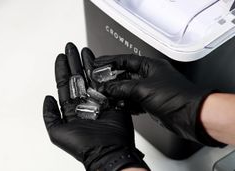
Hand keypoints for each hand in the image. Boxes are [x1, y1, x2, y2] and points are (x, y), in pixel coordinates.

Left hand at [43, 43, 149, 170]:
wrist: (108, 150)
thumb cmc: (83, 145)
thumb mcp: (57, 133)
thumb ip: (50, 115)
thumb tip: (47, 99)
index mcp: (71, 109)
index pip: (65, 85)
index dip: (62, 70)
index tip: (61, 57)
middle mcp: (84, 103)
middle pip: (77, 77)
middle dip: (73, 62)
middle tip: (71, 47)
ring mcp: (98, 100)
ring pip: (91, 77)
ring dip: (87, 63)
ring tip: (83, 50)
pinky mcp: (112, 100)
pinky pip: (107, 82)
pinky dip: (103, 71)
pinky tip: (100, 62)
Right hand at [94, 54, 223, 146]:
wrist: (190, 115)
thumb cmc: (177, 97)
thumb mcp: (143, 89)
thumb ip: (122, 88)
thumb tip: (108, 88)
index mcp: (150, 66)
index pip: (125, 60)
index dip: (110, 62)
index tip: (98, 64)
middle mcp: (150, 77)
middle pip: (125, 76)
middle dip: (112, 80)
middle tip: (99, 83)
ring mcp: (150, 90)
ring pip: (128, 90)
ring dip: (117, 93)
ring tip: (105, 96)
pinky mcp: (151, 103)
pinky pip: (133, 101)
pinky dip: (125, 104)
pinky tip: (118, 105)